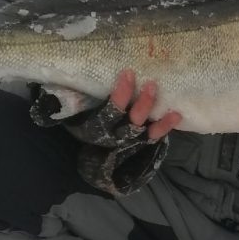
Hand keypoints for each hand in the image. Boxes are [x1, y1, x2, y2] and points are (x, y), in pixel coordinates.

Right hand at [69, 69, 180, 196]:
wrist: (92, 166)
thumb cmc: (82, 130)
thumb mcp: (74, 119)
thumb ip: (71, 100)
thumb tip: (61, 80)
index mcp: (97, 128)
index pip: (110, 111)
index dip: (121, 94)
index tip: (128, 73)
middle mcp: (116, 136)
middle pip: (132, 120)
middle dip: (142, 103)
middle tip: (152, 84)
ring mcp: (131, 143)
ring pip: (146, 130)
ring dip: (157, 116)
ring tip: (169, 102)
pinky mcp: (142, 146)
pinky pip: (154, 137)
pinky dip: (165, 127)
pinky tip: (177, 115)